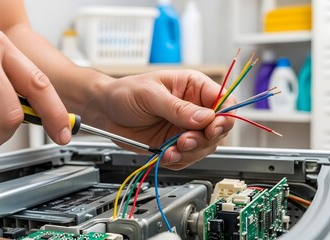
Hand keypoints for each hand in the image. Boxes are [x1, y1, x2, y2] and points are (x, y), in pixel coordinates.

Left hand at [97, 69, 235, 169]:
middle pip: (218, 128)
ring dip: (191, 152)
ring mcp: (185, 128)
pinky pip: (188, 158)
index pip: (223, 101)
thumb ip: (178, 107)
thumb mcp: (151, 94)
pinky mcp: (175, 144)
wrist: (105, 111)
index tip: (212, 127)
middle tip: (185, 140)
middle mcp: (193, 109)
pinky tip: (166, 155)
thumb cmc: (126, 93)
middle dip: (204, 138)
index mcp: (193, 87)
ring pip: (205, 146)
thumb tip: (204, 117)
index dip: (224, 116)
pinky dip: (179, 160)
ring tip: (172, 149)